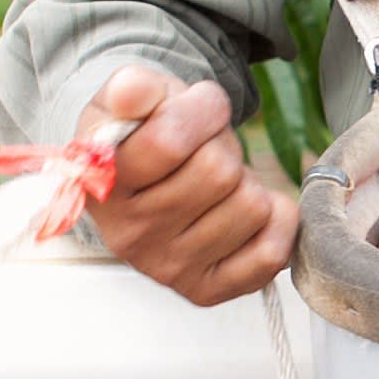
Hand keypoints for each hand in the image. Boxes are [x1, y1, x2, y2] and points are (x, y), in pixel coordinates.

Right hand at [77, 65, 297, 306]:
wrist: (148, 182)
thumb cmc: (144, 135)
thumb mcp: (130, 101)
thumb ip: (133, 87)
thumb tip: (133, 90)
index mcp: (103, 185)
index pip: (168, 141)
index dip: (200, 108)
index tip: (199, 104)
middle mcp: (130, 236)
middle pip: (218, 172)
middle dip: (223, 146)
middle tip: (205, 150)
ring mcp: (169, 269)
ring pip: (251, 205)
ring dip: (246, 181)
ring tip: (217, 184)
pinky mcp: (206, 290)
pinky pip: (271, 253)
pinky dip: (275, 220)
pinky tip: (245, 209)